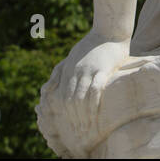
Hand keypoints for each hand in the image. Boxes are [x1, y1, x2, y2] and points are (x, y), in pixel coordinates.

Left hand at [56, 30, 129, 145]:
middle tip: (78, 132)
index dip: (65, 113)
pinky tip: (95, 114)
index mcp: (69, 70)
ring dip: (82, 115)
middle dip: (73, 118)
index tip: (69, 124)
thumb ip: (62, 70)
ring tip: (86, 128)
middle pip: (70, 101)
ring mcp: (89, 71)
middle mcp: (76, 72)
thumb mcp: (72, 55)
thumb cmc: (92, 43)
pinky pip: (95, 90)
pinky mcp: (102, 69)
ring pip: (80, 98)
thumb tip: (49, 86)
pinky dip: (93, 104)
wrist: (110, 29)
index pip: (63, 97)